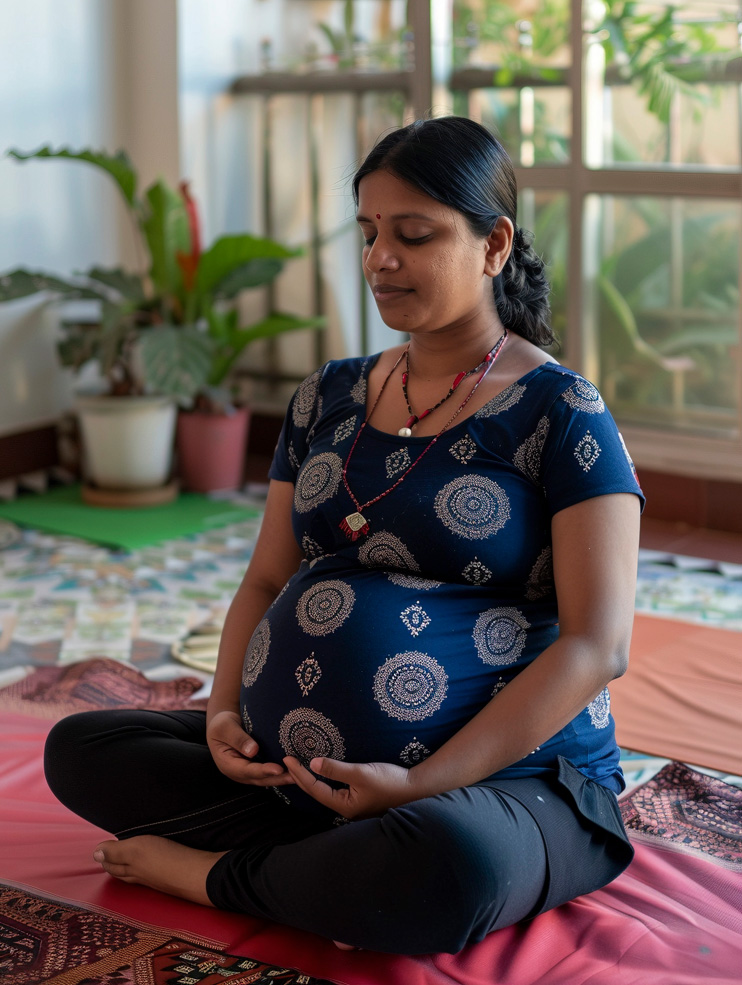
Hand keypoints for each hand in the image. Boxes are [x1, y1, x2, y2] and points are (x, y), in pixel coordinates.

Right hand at [206, 710, 293, 786]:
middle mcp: (238, 772)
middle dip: (278, 779)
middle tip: (296, 776)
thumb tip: (253, 751)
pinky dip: (280, 773)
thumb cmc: (222, 723)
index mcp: (227, 765)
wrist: (221, 725)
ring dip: (281, 778)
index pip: (247, 770)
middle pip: (259, 779)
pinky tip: (294, 771)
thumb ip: (238, 738)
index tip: (279, 769)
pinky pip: (267, 773)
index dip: (263, 770)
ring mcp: (246, 772)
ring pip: (265, 779)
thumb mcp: (225, 727)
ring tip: (299, 776)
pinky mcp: (254, 768)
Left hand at [283, 756, 416, 818]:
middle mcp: (346, 809)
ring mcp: (353, 806)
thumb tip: (312, 763)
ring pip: (325, 793)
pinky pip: (335, 790)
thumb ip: (336, 768)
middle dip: (300, 778)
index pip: (314, 789)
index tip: (287, 759)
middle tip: (287, 762)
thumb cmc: (390, 781)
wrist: (416, 788)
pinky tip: (322, 774)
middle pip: (317, 793)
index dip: (299, 774)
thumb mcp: (361, 772)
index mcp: (344, 806)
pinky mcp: (360, 800)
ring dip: (311, 780)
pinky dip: (324, 781)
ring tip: (298, 767)